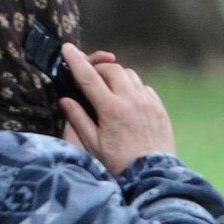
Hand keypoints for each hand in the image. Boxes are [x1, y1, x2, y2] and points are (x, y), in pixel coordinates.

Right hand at [59, 42, 175, 175]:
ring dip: (117, 77)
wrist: (152, 176)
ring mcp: (147, 102)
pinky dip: (133, 88)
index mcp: (110, 109)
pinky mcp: (159, 108)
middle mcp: (130, 100)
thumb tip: (65, 100)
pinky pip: (144, 87)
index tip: (67, 48)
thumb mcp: (93, 145)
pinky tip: (128, 102)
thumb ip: (78, 120)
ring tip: (110, 91)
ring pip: (130, 75)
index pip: (89, 78)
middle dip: (99, 69)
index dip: (76, 61)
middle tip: (91, 78)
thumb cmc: (119, 164)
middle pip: (112, 69)